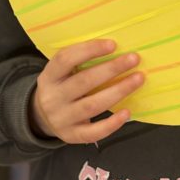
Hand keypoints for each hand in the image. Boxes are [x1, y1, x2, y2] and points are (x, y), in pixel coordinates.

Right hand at [29, 39, 143, 144]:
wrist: (42, 117)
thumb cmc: (61, 87)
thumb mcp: (61, 72)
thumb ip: (79, 61)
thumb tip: (115, 48)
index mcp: (49, 76)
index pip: (65, 59)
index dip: (89, 50)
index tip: (113, 44)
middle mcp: (52, 98)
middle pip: (83, 82)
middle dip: (111, 69)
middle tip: (134, 59)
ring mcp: (61, 119)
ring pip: (92, 105)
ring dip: (118, 91)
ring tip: (138, 79)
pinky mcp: (71, 135)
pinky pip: (93, 132)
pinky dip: (111, 123)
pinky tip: (127, 112)